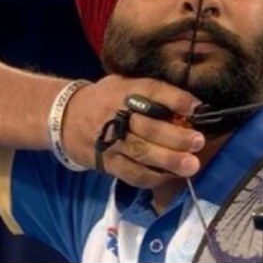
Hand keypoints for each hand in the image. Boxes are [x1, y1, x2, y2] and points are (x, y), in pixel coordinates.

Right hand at [62, 75, 205, 187]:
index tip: (197, 108)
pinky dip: (153, 177)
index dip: (176, 99)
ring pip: (141, 153)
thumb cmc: (106, 99)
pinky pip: (132, 173)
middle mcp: (117, 115)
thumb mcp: (126, 85)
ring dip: (169, 160)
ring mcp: (110, 141)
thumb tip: (192, 107)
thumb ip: (154, 94)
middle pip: (148, 127)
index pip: (153, 91)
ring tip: (191, 165)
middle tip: (198, 142)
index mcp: (125, 90)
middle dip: (176, 136)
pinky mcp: (106, 162)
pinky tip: (171, 175)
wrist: (63, 117)